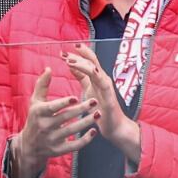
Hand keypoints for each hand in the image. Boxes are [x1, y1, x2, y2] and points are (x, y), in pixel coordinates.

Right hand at [10, 68, 96, 177]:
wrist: (29, 146)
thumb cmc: (35, 118)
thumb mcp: (35, 102)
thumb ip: (42, 85)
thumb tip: (48, 68)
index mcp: (39, 114)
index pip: (52, 108)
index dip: (63, 103)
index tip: (75, 97)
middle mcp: (44, 127)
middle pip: (65, 118)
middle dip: (81, 110)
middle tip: (95, 101)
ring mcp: (51, 140)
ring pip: (71, 131)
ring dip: (86, 123)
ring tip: (99, 113)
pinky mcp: (58, 150)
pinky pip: (73, 146)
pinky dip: (84, 140)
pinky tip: (94, 131)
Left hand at [63, 45, 140, 165]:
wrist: (114, 126)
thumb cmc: (101, 111)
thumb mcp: (88, 91)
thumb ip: (82, 79)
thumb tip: (72, 66)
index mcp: (97, 79)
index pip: (88, 62)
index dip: (77, 56)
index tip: (63, 52)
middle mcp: (103, 79)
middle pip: (92, 61)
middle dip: (79, 55)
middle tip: (65, 51)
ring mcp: (106, 85)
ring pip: (95, 68)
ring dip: (82, 62)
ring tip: (69, 60)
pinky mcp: (108, 93)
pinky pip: (100, 80)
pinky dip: (92, 73)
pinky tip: (84, 70)